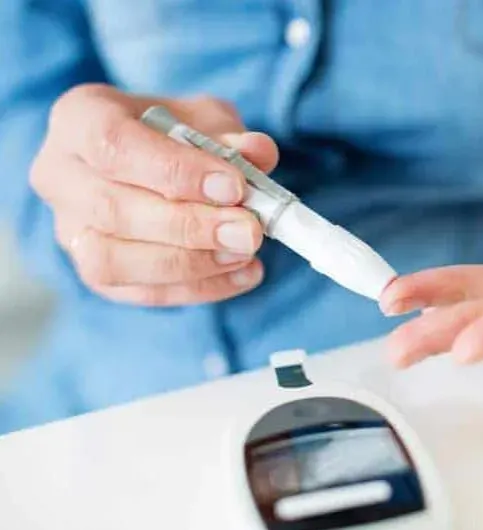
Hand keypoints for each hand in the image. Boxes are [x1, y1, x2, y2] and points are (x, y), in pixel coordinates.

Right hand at [30, 84, 278, 305]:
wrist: (155, 162)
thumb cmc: (176, 134)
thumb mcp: (207, 119)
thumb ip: (231, 136)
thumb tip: (258, 153)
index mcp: (79, 118)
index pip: (113, 144)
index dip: (176, 170)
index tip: (233, 186)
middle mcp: (59, 174)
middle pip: (112, 209)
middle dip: (189, 226)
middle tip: (249, 231)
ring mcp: (68, 229)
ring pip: (113, 260)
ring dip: (190, 264)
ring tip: (244, 253)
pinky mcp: (92, 272)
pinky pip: (138, 292)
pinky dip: (197, 288)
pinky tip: (242, 274)